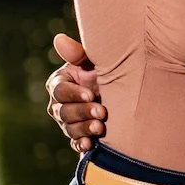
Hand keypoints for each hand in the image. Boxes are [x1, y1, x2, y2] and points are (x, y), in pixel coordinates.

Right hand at [47, 32, 105, 154]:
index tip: (91, 94)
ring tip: (100, 128)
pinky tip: (90, 145)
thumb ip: (78, 53)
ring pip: (69, 129)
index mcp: (60, 82)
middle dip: (82, 112)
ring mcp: (67, 122)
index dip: (74, 93)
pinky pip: (75, 143)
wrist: (126, 94)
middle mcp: (59, 103)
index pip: (60, 90)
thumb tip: (59, 39)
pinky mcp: (77, 137)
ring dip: (84, 129)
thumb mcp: (96, 61)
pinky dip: (82, 144)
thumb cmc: (109, 71)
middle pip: (63, 112)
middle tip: (102, 112)